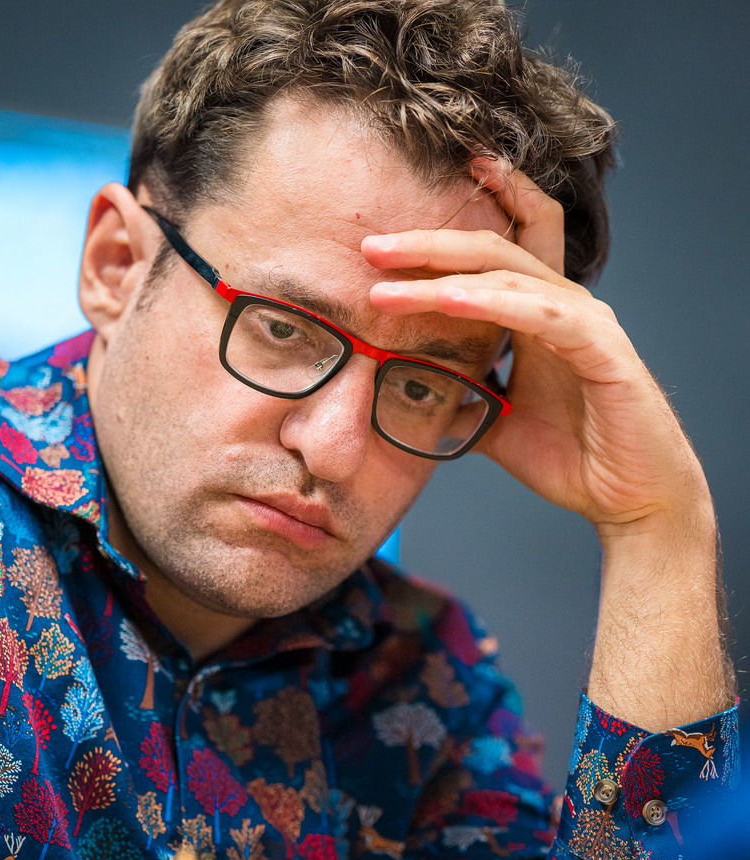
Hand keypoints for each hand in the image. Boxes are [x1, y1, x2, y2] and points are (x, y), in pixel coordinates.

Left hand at [362, 158, 711, 539]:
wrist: (627, 499)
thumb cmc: (574, 458)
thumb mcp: (498, 425)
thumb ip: (464, 401)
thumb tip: (414, 400)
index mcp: (537, 315)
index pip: (501, 247)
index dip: (458, 223)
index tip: (399, 220)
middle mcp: (561, 306)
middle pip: (493, 248)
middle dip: (429, 243)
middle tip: (371, 246)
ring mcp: (584, 322)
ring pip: (506, 275)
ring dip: (441, 275)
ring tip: (386, 283)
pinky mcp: (601, 349)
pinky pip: (539, 314)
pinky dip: (492, 303)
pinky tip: (448, 300)